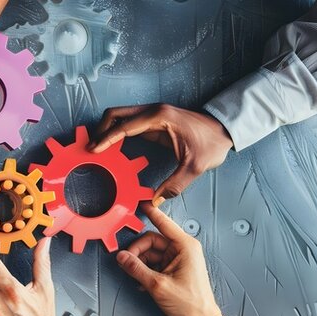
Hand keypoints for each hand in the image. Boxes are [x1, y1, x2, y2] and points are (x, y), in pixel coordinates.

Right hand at [90, 104, 232, 204]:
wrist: (225, 129)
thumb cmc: (211, 144)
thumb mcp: (194, 167)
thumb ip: (173, 185)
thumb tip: (153, 202)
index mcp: (159, 118)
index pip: (124, 126)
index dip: (106, 139)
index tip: (92, 150)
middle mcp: (152, 112)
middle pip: (115, 114)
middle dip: (100, 130)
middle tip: (91, 148)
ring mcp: (152, 114)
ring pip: (119, 117)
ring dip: (106, 130)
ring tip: (97, 149)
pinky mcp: (153, 120)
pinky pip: (127, 123)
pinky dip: (116, 132)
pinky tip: (112, 146)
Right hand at [116, 204, 275, 315]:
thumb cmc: (191, 305)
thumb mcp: (158, 286)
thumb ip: (136, 269)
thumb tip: (121, 257)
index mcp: (185, 247)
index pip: (164, 224)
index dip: (151, 213)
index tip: (141, 203)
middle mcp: (182, 250)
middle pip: (151, 241)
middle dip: (137, 251)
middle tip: (126, 262)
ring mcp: (178, 261)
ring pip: (150, 254)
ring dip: (140, 264)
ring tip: (135, 277)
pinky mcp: (173, 271)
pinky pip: (153, 264)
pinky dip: (144, 272)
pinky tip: (141, 283)